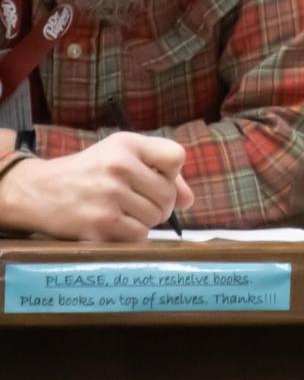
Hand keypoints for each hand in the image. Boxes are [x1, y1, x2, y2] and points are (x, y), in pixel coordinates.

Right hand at [0, 132, 192, 241]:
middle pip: (168, 195)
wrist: (38, 191)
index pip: (177, 157)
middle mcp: (119, 166)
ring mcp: (109, 195)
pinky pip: (138, 235)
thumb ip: (160, 172)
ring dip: (145, 221)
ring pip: (155, 218)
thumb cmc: (89, 172)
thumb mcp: (122, 157)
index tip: (156, 179)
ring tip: (124, 214)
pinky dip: (132, 235)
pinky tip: (114, 226)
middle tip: (139, 204)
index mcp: (127, 144)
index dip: (172, 174)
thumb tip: (189, 201)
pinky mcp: (100, 222)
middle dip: (160, 205)